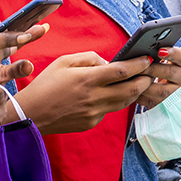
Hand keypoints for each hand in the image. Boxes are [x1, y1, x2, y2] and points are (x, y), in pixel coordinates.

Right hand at [14, 51, 152, 134]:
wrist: (30, 114)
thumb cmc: (45, 85)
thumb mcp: (64, 61)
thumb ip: (90, 58)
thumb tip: (109, 62)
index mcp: (88, 79)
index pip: (122, 71)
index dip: (139, 65)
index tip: (147, 59)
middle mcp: (94, 98)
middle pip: (131, 90)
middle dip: (145, 80)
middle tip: (150, 73)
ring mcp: (94, 113)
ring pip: (124, 102)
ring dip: (134, 92)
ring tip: (139, 82)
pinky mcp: (91, 123)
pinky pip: (109, 110)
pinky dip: (114, 101)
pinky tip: (112, 94)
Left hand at [137, 46, 180, 108]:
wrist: (170, 92)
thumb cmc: (162, 70)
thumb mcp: (165, 61)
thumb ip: (158, 54)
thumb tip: (141, 48)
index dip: (172, 53)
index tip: (160, 51)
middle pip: (169, 72)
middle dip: (152, 69)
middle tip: (138, 65)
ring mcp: (176, 94)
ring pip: (161, 90)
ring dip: (145, 84)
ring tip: (133, 78)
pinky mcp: (166, 105)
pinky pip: (152, 102)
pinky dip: (140, 96)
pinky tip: (131, 90)